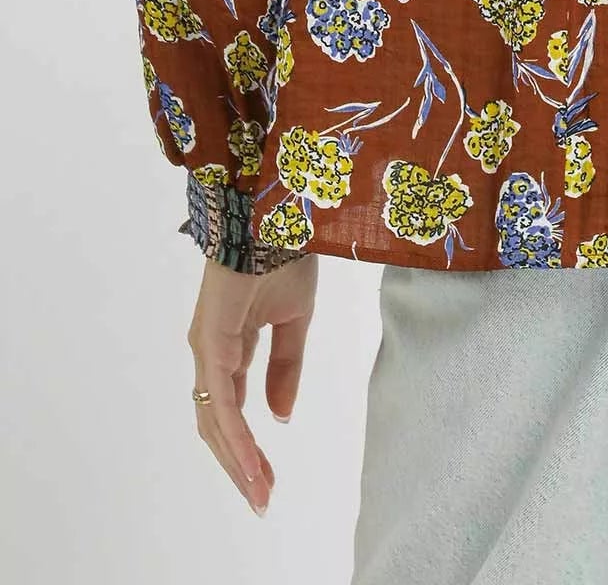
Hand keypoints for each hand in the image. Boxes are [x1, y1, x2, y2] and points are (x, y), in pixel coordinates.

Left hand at [187, 253, 317, 514]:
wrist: (276, 214)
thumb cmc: (283, 254)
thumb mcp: (294, 319)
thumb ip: (286, 366)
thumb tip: (280, 416)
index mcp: (229, 346)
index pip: (232, 410)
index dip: (247, 447)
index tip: (268, 481)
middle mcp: (210, 353)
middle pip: (218, 424)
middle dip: (240, 465)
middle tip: (263, 498)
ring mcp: (207, 349)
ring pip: (216, 420)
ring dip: (237, 461)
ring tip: (261, 492)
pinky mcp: (211, 342)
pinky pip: (222, 401)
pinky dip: (236, 436)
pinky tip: (251, 461)